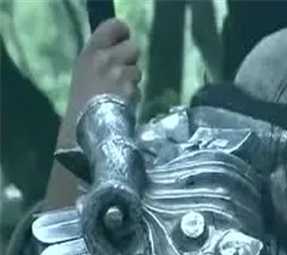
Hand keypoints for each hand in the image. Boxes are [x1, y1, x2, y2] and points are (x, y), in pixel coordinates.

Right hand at [59, 18, 140, 147]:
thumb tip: (120, 51)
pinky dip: (134, 98)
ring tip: (117, 96)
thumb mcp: (84, 73)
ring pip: (137, 71)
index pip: (115, 26)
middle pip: (133, 48)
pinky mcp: (131, 91)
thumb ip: (101, 58)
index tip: (122, 40)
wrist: (83, 129)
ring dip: (132, 82)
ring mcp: (120, 75)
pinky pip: (139, 89)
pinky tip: (122, 106)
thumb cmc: (80, 102)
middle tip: (120, 75)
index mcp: (90, 52)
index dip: (123, 33)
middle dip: (130, 61)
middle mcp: (105, 59)